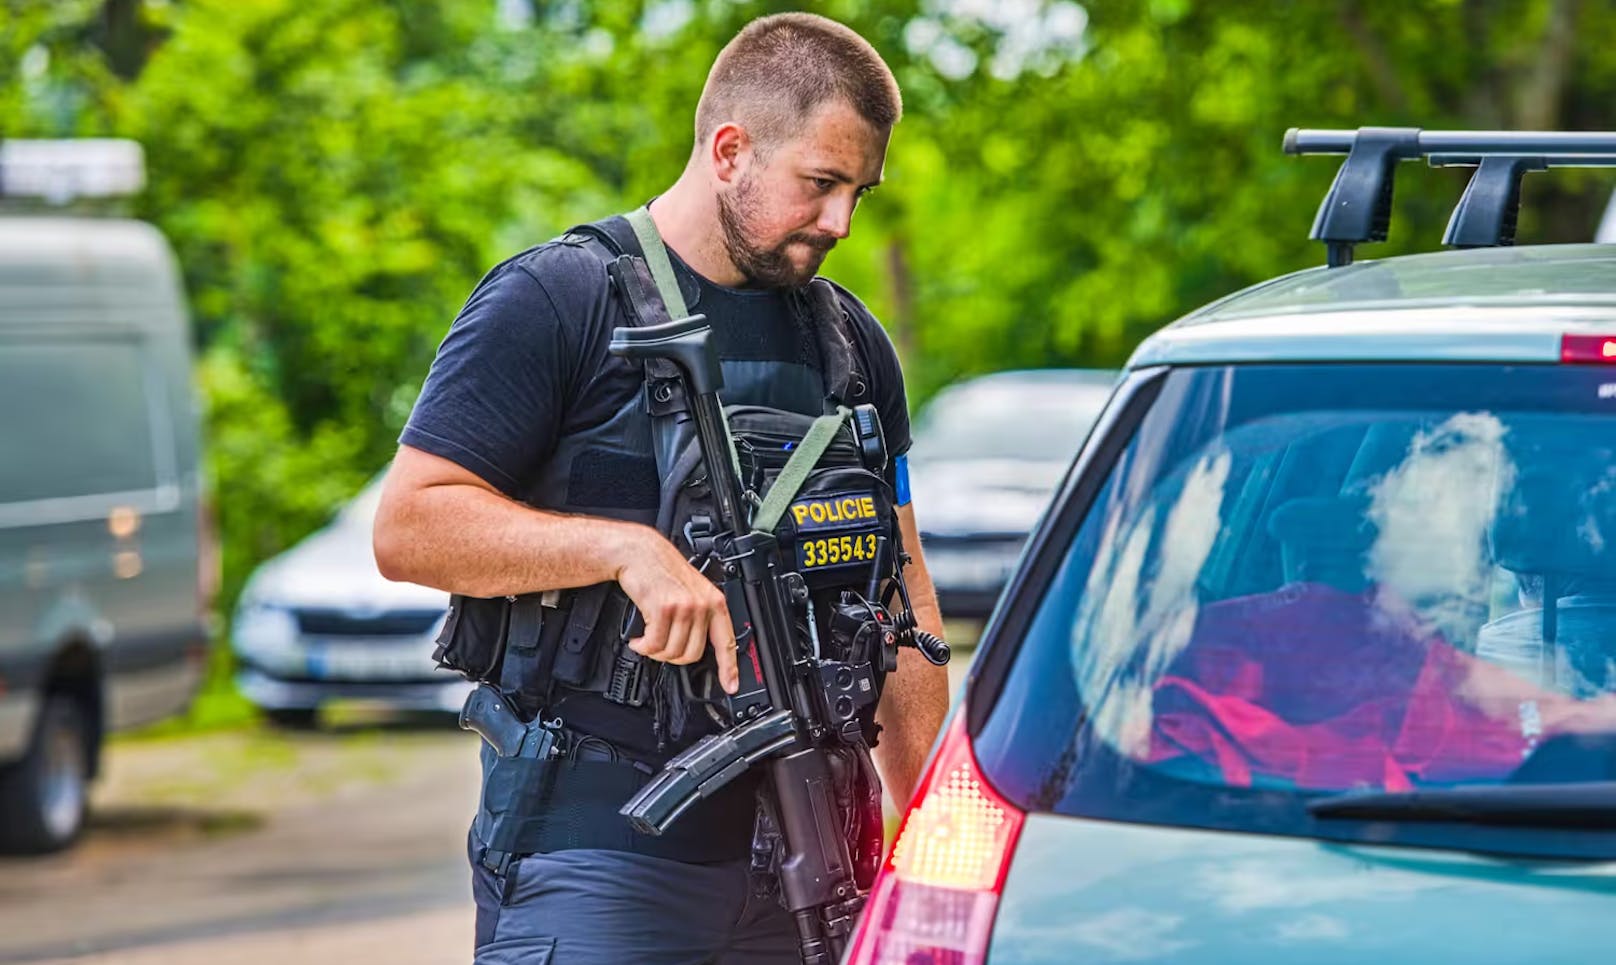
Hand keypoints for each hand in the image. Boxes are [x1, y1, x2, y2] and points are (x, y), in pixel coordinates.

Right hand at [611, 525, 738, 693]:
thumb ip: (701, 616)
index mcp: (714, 602)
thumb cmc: (663, 572)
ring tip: (647, 641)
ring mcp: (684, 607)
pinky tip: (638, 639)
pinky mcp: (663, 609)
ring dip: (655, 652)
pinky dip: (643, 647)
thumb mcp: (693, 591)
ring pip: (672, 651)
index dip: (729, 668)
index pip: (726, 642)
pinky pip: (654, 644)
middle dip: (673, 658)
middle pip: (692, 654)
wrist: (640, 553)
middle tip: (661, 649)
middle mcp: (702, 605)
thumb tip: (699, 646)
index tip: (731, 685)